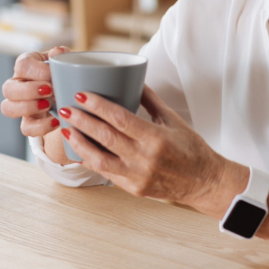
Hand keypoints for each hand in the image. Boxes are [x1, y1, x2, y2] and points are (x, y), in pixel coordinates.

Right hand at [0, 46, 69, 136]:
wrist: (76, 93)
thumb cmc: (68, 72)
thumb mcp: (68, 61)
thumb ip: (63, 55)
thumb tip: (56, 52)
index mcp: (28, 65)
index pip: (22, 65)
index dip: (36, 71)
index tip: (53, 75)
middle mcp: (19, 84)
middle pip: (8, 88)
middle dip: (29, 90)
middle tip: (49, 90)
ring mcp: (21, 104)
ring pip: (8, 108)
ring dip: (28, 107)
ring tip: (49, 105)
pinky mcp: (29, 122)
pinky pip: (25, 128)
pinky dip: (41, 126)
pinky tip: (56, 121)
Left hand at [60, 85, 247, 212]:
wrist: (204, 182)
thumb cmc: (191, 148)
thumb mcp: (172, 120)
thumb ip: (151, 100)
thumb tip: (133, 80)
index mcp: (156, 138)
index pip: (120, 119)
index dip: (98, 106)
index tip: (82, 94)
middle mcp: (145, 158)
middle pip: (105, 137)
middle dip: (81, 121)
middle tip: (64, 108)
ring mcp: (137, 176)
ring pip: (99, 159)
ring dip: (79, 142)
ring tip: (64, 129)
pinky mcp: (133, 188)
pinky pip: (106, 173)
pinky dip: (90, 160)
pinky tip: (78, 148)